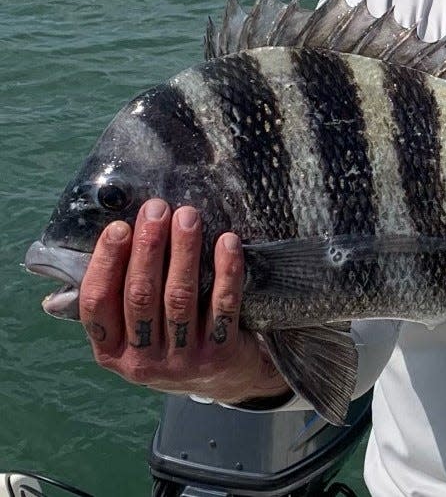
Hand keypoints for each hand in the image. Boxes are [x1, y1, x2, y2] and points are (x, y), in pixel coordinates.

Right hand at [79, 199, 289, 403]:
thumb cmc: (169, 339)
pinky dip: (225, 271)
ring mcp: (181, 360)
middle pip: (140, 296)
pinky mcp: (219, 354)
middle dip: (148, 247)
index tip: (119, 226)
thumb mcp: (132, 332)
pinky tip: (227, 241)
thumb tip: (74, 264)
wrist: (223, 380)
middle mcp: (142, 361)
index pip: (97, 304)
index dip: (106, 263)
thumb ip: (112, 301)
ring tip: (187, 216)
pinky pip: (222, 306)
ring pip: (179, 298)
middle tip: (157, 209)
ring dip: (184, 251)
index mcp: (111, 351)